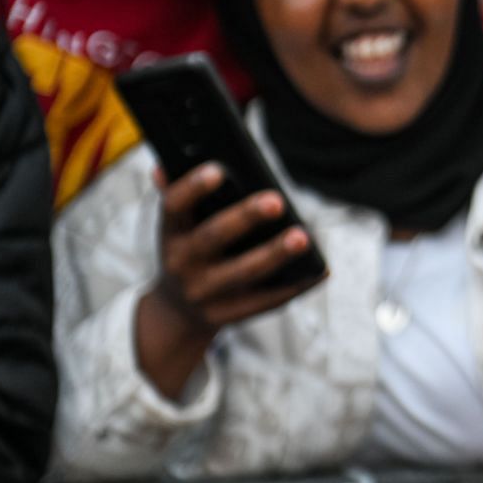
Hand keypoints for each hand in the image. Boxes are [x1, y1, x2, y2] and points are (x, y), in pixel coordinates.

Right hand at [147, 163, 322, 336]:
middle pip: (213, 236)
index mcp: (170, 232)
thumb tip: (164, 166)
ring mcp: (202, 293)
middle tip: (277, 201)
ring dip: (275, 254)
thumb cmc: (191, 250)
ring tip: (303, 237)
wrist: (178, 312)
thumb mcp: (179, 226)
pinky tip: (318, 270)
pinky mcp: (226, 315)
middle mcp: (181, 263)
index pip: (173, 206)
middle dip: (245, 218)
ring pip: (244, 272)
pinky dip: (294, 286)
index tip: (218, 170)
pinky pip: (265, 301)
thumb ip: (182, 197)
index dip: (192, 188)